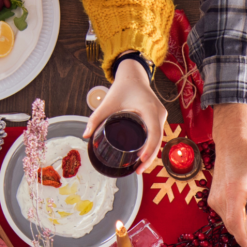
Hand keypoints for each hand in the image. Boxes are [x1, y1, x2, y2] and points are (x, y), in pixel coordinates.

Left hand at [83, 57, 166, 174]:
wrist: (133, 76)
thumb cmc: (122, 88)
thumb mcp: (108, 103)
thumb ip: (95, 118)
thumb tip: (85, 135)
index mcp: (149, 108)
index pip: (154, 132)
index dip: (149, 148)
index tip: (141, 159)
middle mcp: (159, 113)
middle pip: (158, 140)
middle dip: (149, 157)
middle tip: (137, 170)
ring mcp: (161, 116)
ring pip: (159, 139)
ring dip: (151, 154)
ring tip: (140, 167)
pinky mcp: (159, 117)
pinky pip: (158, 134)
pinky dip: (152, 146)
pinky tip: (145, 156)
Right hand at [210, 104, 246, 246]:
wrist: (232, 140)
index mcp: (233, 192)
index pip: (236, 224)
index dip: (244, 241)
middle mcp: (220, 198)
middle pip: (231, 226)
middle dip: (245, 238)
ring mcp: (214, 198)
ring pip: (227, 222)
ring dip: (240, 229)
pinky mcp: (213, 197)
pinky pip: (224, 215)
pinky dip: (235, 220)